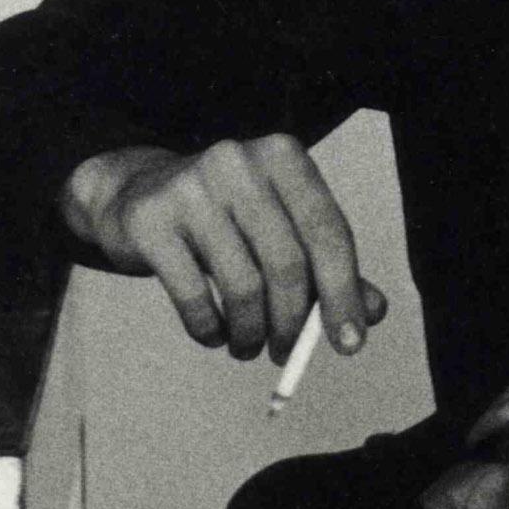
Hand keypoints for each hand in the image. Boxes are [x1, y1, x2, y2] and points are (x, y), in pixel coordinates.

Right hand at [60, 135, 385, 363]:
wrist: (137, 194)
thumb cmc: (225, 216)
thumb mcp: (279, 226)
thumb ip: (325, 264)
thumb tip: (371, 313)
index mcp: (282, 156)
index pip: (328, 230)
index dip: (344, 291)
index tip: (350, 342)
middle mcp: (239, 161)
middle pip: (287, 263)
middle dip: (293, 323)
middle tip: (286, 352)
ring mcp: (191, 186)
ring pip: (242, 285)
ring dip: (251, 333)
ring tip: (247, 345)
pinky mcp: (151, 219)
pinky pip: (193, 296)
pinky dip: (210, 330)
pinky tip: (214, 334)